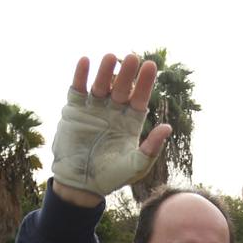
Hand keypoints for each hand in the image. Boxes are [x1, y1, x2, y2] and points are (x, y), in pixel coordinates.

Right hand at [51, 53, 172, 203]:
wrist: (80, 185)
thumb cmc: (111, 177)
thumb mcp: (135, 166)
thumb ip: (151, 148)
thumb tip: (167, 128)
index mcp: (130, 122)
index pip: (140, 98)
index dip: (145, 83)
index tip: (150, 65)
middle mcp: (113, 111)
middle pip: (122, 88)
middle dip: (127, 74)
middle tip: (132, 57)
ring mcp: (94, 109)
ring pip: (101, 85)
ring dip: (105, 72)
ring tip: (110, 57)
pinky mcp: (74, 110)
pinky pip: (77, 89)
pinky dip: (80, 75)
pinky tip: (85, 61)